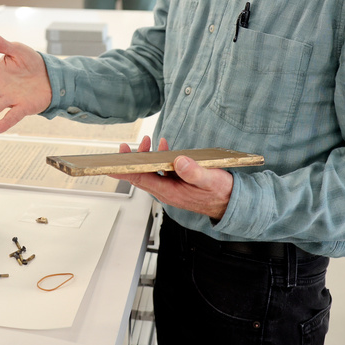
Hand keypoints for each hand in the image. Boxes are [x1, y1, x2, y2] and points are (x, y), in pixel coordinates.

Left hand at [110, 136, 232, 219]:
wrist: (232, 203)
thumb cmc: (222, 194)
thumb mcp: (211, 181)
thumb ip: (194, 172)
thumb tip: (179, 161)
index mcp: (170, 193)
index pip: (141, 180)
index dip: (125, 171)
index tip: (111, 164)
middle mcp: (167, 191)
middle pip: (142, 174)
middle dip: (132, 160)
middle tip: (125, 147)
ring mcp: (171, 186)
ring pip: (151, 171)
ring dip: (146, 156)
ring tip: (146, 141)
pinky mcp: (177, 182)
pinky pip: (162, 170)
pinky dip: (159, 157)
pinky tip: (163, 147)